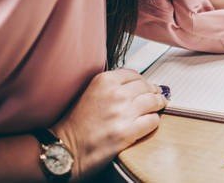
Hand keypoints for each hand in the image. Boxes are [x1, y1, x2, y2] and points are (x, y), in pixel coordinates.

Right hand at [53, 69, 167, 178]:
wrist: (65, 148)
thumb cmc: (76, 124)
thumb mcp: (91, 92)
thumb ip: (112, 86)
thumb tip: (137, 84)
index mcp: (104, 81)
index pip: (134, 75)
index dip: (143, 82)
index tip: (146, 87)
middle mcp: (115, 94)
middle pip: (147, 87)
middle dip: (153, 92)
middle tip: (157, 97)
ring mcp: (122, 113)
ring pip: (153, 102)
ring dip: (157, 105)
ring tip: (157, 108)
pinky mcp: (127, 132)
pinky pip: (152, 121)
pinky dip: (153, 122)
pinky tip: (148, 123)